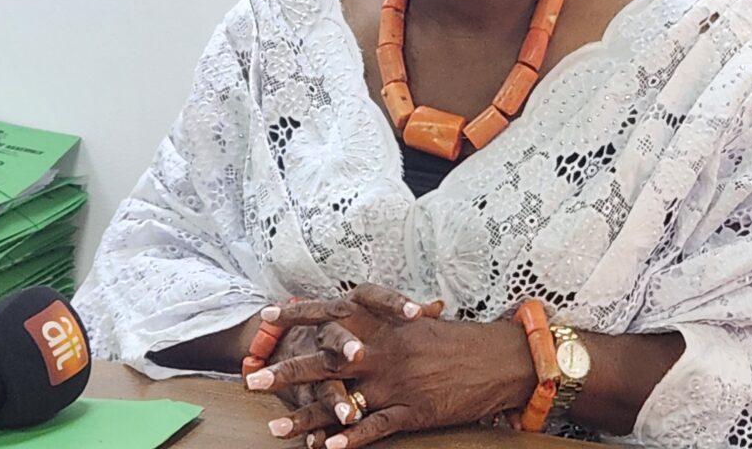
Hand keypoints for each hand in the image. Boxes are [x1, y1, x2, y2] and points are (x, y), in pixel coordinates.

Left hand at [251, 285, 536, 448]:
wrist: (496, 357)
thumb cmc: (456, 339)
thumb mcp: (416, 322)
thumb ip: (385, 321)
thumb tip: (360, 316)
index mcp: (383, 324)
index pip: (333, 314)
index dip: (300, 315)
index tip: (267, 318)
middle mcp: (384, 351)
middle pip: (328, 361)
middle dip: (289, 371)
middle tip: (254, 381)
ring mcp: (396, 383)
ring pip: (344, 402)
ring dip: (308, 417)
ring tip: (276, 429)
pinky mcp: (413, 411)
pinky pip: (376, 428)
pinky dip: (351, 440)